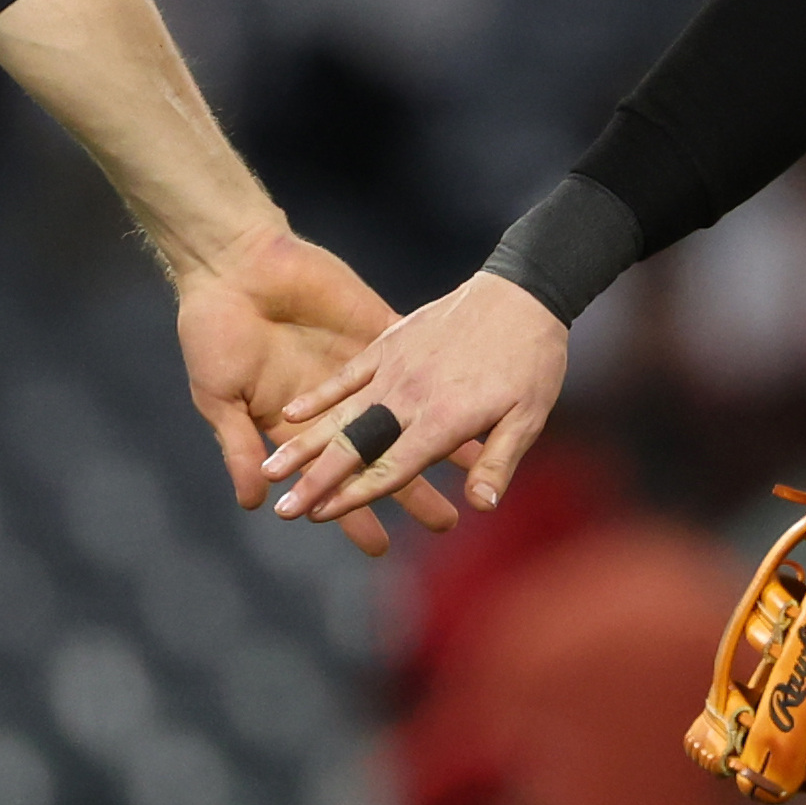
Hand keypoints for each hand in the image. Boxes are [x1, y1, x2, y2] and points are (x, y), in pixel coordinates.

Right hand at [176, 225, 460, 558]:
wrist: (233, 261)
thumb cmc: (211, 330)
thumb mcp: (216, 394)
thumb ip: (239, 445)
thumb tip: (253, 502)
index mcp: (294, 424)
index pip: (334, 477)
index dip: (354, 510)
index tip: (379, 546)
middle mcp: (333, 403)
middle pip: (381, 455)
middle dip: (410, 490)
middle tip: (445, 523)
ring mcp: (357, 368)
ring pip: (408, 415)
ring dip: (436, 441)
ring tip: (472, 472)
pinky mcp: (374, 331)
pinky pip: (417, 365)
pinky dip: (441, 385)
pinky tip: (471, 403)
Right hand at [262, 270, 568, 524]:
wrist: (522, 288)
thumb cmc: (532, 357)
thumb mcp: (530, 416)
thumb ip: (499, 461)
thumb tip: (480, 507)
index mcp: (442, 421)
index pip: (391, 468)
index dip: (355, 496)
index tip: (321, 516)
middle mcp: (409, 398)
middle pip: (355, 446)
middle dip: (317, 480)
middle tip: (285, 511)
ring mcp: (395, 367)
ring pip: (341, 413)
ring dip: (305, 443)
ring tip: (273, 469)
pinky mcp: (390, 341)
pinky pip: (349, 373)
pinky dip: (320, 395)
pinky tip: (293, 413)